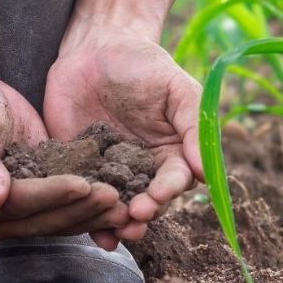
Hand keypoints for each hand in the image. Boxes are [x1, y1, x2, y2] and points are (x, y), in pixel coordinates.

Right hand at [0, 64, 127, 243]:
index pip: (14, 205)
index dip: (49, 195)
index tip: (82, 184)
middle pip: (39, 220)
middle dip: (78, 209)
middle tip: (114, 197)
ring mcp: (10, 216)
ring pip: (55, 222)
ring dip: (90, 214)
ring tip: (122, 204)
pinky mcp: (32, 204)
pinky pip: (62, 212)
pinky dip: (88, 209)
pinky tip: (116, 203)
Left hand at [44, 18, 203, 241]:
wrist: (94, 49)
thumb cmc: (142, 64)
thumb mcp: (176, 87)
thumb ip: (194, 124)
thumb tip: (204, 170)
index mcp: (171, 152)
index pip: (175, 179)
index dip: (168, 191)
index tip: (158, 195)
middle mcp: (143, 169)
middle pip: (149, 202)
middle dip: (144, 213)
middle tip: (134, 218)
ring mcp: (110, 172)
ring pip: (118, 208)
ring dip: (118, 224)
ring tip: (115, 232)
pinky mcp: (78, 170)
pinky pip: (83, 198)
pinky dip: (86, 218)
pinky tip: (91, 234)